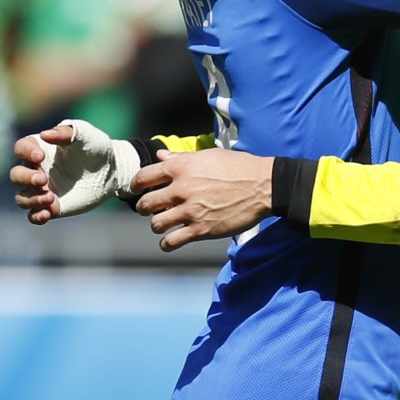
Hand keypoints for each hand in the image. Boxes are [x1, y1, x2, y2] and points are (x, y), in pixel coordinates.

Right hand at [10, 120, 139, 222]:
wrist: (110, 170)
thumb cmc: (94, 147)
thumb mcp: (85, 135)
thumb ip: (66, 133)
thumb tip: (45, 134)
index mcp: (39, 148)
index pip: (21, 148)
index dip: (26, 152)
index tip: (40, 156)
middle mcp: (36, 169)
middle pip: (16, 175)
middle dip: (26, 178)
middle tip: (43, 180)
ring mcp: (42, 189)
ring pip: (22, 197)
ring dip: (32, 199)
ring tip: (50, 197)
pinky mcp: (51, 206)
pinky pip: (34, 215)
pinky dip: (36, 216)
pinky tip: (47, 214)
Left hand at [131, 148, 274, 250]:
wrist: (263, 186)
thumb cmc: (239, 167)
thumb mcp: (209, 156)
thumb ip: (181, 157)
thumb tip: (161, 155)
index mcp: (181, 167)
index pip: (143, 177)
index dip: (136, 185)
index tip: (139, 190)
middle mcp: (181, 189)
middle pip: (145, 204)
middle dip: (146, 208)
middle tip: (155, 209)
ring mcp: (191, 211)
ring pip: (156, 225)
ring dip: (158, 225)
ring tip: (166, 223)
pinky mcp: (201, 230)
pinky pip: (171, 242)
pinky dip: (167, 243)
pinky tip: (171, 240)